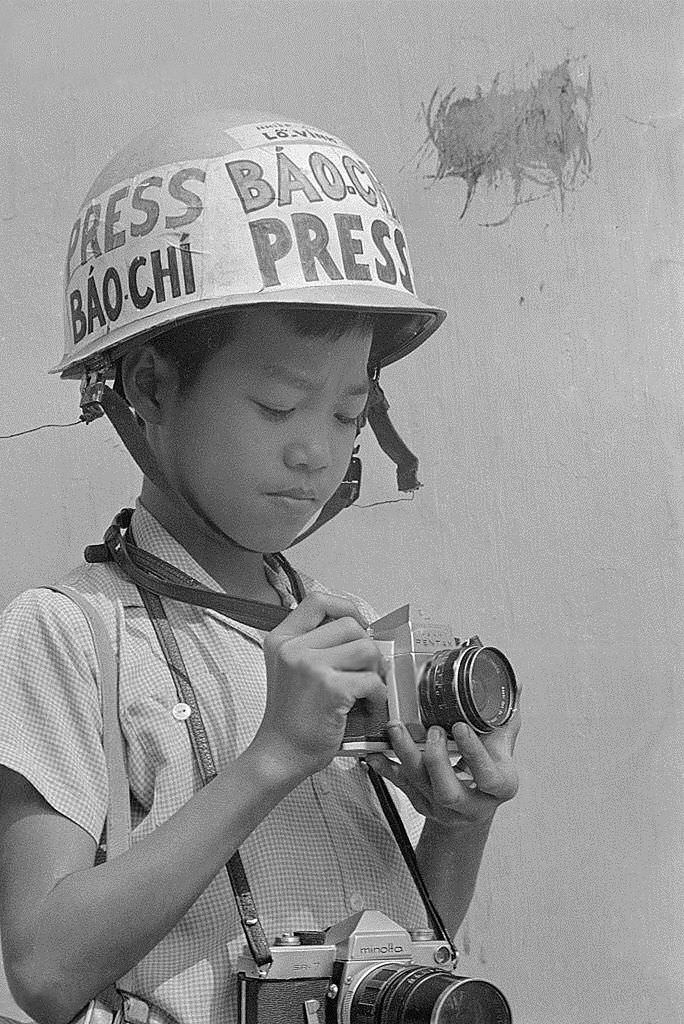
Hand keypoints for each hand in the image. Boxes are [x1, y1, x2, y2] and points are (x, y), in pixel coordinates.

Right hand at [253, 593, 386, 779]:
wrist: (280, 753)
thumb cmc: (290, 716)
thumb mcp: (288, 668)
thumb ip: (314, 644)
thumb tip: (360, 629)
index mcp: (281, 639)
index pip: (318, 600)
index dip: (346, 607)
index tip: (358, 626)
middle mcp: (292, 648)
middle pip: (350, 624)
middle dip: (366, 647)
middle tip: (365, 670)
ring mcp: (310, 666)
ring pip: (366, 648)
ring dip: (375, 671)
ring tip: (367, 689)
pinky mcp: (330, 688)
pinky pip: (372, 680)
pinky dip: (378, 696)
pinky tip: (367, 707)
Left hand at [366, 705, 520, 832]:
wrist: (475, 809)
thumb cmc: (490, 772)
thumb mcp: (502, 747)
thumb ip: (505, 716)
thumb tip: (513, 683)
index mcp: (498, 787)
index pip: (488, 777)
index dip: (473, 753)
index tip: (460, 727)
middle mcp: (471, 803)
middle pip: (448, 791)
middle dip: (435, 759)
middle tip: (431, 730)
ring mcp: (444, 808)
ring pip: (421, 787)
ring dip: (405, 755)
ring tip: (396, 728)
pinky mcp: (422, 805)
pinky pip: (401, 788)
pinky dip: (387, 768)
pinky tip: (376, 753)